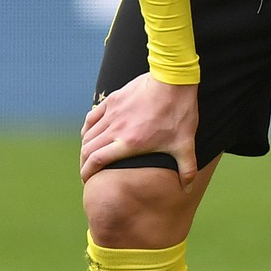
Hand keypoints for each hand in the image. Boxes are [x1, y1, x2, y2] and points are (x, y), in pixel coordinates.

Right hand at [80, 73, 199, 188]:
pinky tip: (90, 134)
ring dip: (86, 147)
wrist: (173, 80)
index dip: (87, 173)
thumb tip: (187, 190)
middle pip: (88, 149)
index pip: (97, 160)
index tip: (86, 181)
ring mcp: (112, 113)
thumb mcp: (185, 144)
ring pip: (88, 134)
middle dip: (84, 164)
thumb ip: (186, 169)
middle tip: (87, 172)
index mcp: (129, 143)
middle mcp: (116, 129)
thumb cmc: (179, 113)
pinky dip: (87, 129)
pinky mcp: (113, 100)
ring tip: (88, 156)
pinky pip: (92, 117)